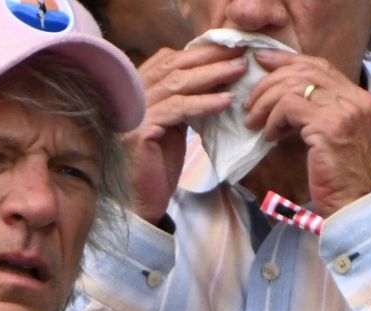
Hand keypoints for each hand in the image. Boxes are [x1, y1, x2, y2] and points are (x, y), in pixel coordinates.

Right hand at [123, 45, 248, 223]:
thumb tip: (216, 79)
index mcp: (137, 91)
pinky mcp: (139, 131)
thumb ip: (184, 101)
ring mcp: (132, 112)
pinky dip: (204, 103)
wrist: (142, 201)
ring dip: (212, 76)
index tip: (228, 48)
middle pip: (173, 66)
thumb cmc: (158, 165)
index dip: (199, 52)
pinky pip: (177, 109)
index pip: (168, 60)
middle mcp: (130, 96)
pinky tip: (225, 102)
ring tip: (239, 71)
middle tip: (240, 53)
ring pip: (177, 84)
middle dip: (209, 58)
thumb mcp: (173, 125)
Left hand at [242, 49, 370, 216]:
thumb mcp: (335, 138)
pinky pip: (289, 106)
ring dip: (266, 102)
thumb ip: (320, 113)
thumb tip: (283, 96)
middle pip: (306, 71)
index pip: (321, 66)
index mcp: (363, 100)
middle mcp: (358, 100)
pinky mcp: (330, 126)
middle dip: (270, 81)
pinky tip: (269, 136)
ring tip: (254, 122)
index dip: (288, 60)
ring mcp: (346, 111)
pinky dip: (273, 118)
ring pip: (293, 86)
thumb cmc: (343, 181)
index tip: (263, 62)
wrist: (356, 208)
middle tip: (250, 101)